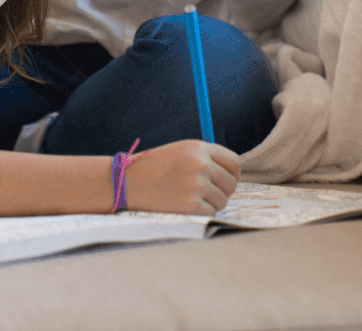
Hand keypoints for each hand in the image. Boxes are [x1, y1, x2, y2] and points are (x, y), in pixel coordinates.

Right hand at [124, 140, 239, 214]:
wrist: (127, 182)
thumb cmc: (154, 168)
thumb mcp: (181, 151)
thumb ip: (205, 158)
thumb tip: (231, 173)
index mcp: (199, 147)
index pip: (234, 161)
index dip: (232, 174)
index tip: (225, 181)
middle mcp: (201, 164)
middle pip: (231, 183)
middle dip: (223, 191)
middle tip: (207, 194)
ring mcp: (196, 184)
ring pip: (222, 200)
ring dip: (211, 203)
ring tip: (191, 198)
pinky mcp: (190, 205)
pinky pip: (211, 213)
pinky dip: (202, 213)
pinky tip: (186, 206)